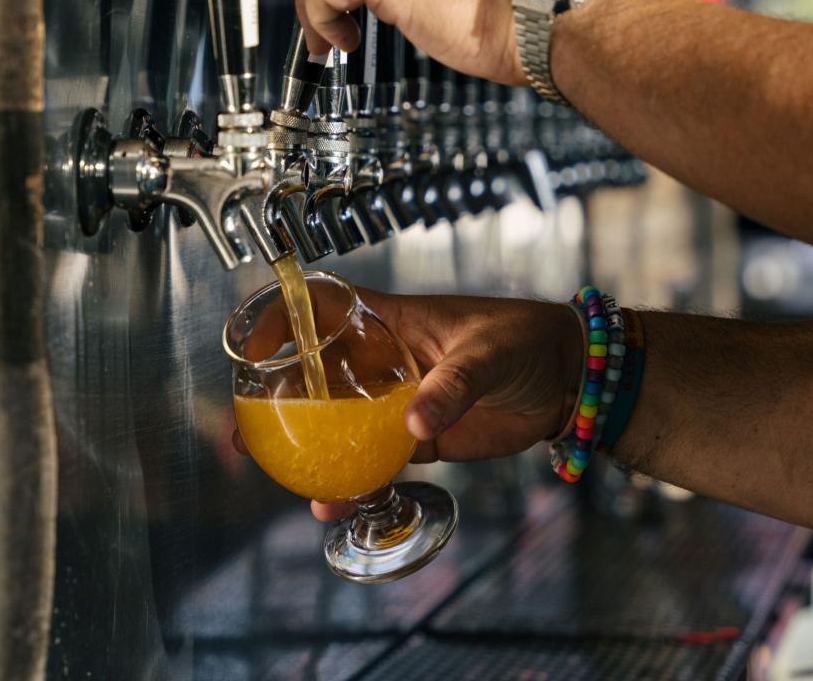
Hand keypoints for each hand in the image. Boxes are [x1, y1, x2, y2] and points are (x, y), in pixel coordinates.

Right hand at [231, 289, 582, 520]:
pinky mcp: (421, 438)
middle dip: (278, 402)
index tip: (254, 347)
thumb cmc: (525, 339)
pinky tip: (337, 501)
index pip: (325, 310)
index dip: (284, 320)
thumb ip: (452, 385)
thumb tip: (413, 423)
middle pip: (318, 376)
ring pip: (341, 425)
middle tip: (247, 433)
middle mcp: (386, 361)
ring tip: (283, 476)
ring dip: (310, 448)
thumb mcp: (487, 352)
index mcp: (393, 322)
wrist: (566, 378)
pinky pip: (378, 459)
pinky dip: (356, 480)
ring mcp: (400, 401)